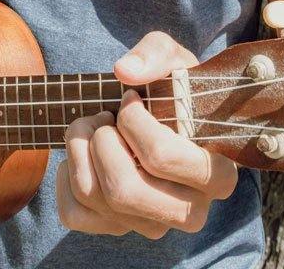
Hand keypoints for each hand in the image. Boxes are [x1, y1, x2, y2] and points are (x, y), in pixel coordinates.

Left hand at [55, 31, 237, 238]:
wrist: (156, 116)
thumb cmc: (170, 89)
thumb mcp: (172, 58)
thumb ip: (156, 54)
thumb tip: (125, 70)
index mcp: (217, 174)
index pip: (161, 156)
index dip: (133, 121)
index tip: (130, 99)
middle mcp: (189, 211)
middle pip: (125, 189)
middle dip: (102, 140)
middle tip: (105, 116)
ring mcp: (153, 225)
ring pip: (96, 197)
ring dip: (80, 148)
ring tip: (93, 126)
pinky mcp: (117, 229)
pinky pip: (73, 213)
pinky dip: (66, 174)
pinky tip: (84, 153)